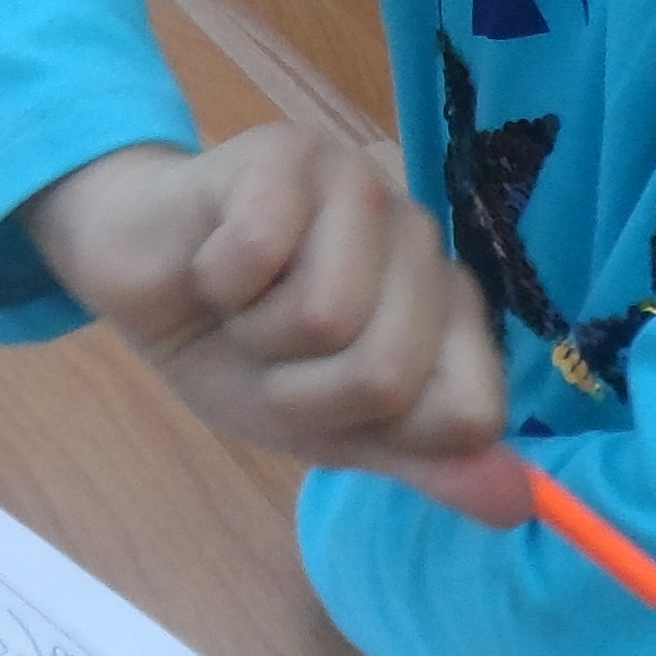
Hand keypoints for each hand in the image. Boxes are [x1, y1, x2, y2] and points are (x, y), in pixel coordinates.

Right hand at [26, 125, 534, 525]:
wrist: (138, 276)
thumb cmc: (235, 350)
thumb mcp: (328, 430)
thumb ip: (423, 459)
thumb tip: (517, 504)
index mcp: (449, 310)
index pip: (468, 411)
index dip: (379, 433)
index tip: (328, 400)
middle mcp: (421, 239)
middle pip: (389, 374)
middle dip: (298, 390)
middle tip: (265, 351)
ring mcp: (360, 184)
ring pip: (326, 315)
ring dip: (254, 333)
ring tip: (241, 302)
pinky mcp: (288, 151)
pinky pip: (259, 254)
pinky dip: (214, 279)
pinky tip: (211, 257)